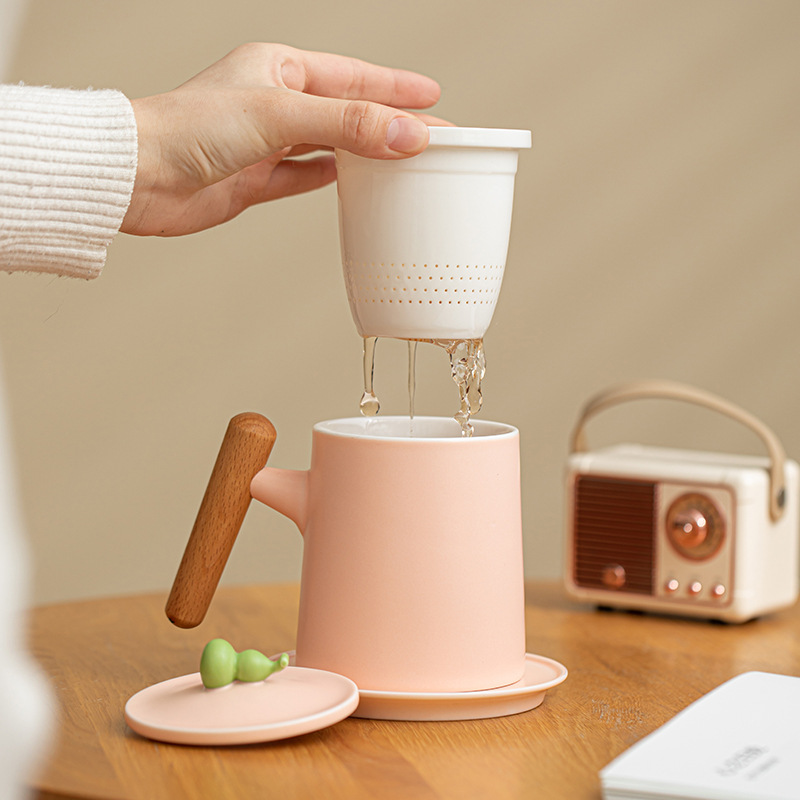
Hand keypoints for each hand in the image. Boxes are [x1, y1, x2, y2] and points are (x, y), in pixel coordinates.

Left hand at [122, 43, 442, 235]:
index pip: (354, 76)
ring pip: (332, 145)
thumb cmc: (189, 130)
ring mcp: (267, 144)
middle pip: (348, 111)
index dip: (396, 87)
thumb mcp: (279, 116)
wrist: (141, 178)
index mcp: (279, 70)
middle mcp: (274, 104)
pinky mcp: (257, 181)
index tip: (432, 97)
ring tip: (404, 160)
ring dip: (368, 152)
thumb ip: (346, 124)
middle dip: (391, 122)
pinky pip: (308, 178)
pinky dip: (335, 180)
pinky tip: (357, 184)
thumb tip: (406, 134)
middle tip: (432, 136)